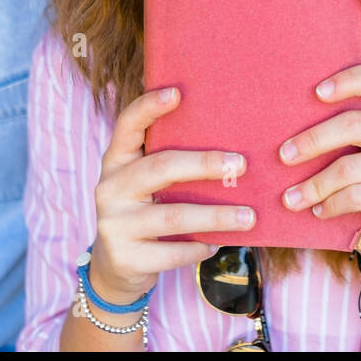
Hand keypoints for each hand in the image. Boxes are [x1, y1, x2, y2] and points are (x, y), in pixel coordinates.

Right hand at [89, 85, 256, 304]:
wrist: (116, 267)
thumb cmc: (145, 209)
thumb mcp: (145, 182)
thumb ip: (168, 162)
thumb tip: (230, 142)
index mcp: (116, 160)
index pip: (128, 126)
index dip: (149, 108)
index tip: (177, 93)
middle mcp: (110, 188)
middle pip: (159, 168)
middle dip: (203, 164)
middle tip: (241, 164)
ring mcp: (114, 224)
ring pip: (173, 216)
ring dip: (216, 215)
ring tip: (249, 217)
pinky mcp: (126, 257)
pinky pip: (172, 252)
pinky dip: (200, 247)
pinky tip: (220, 243)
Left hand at [277, 62, 360, 270]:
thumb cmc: (359, 179)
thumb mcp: (351, 149)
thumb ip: (335, 129)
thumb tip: (282, 121)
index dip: (349, 79)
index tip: (316, 93)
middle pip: (355, 124)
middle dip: (313, 140)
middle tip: (284, 155)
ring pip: (350, 167)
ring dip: (313, 184)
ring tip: (290, 197)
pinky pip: (356, 197)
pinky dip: (329, 205)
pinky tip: (317, 211)